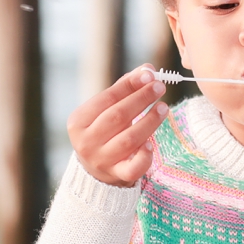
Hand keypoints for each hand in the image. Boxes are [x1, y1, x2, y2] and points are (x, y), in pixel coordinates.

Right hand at [68, 65, 168, 186]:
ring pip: (129, 139)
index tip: (149, 74)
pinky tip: (151, 144)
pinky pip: (132, 168)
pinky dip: (143, 157)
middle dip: (141, 99)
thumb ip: (124, 90)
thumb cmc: (103, 132)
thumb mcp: (105, 111)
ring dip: (149, 121)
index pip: (107, 98)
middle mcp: (87, 142)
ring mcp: (101, 160)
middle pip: (118, 116)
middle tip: (160, 87)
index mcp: (79, 121)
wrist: (95, 172)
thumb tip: (148, 69)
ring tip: (164, 107)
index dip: (129, 85)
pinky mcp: (116, 175)